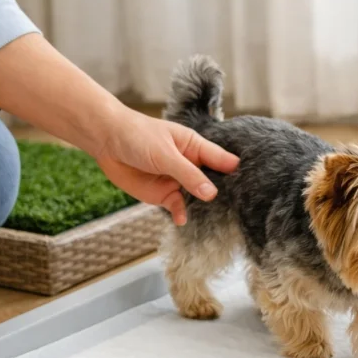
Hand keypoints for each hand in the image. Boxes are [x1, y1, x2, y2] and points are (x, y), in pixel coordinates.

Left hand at [93, 106, 238, 224]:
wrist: (106, 142)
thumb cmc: (138, 136)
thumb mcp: (166, 154)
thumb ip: (189, 174)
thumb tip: (212, 193)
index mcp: (196, 147)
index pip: (222, 161)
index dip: (236, 172)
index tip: (251, 186)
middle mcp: (191, 166)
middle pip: (213, 183)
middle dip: (223, 195)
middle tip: (237, 210)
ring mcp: (178, 182)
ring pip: (197, 198)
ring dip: (203, 208)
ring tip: (214, 220)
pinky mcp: (163, 195)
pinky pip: (178, 207)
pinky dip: (181, 214)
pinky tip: (183, 220)